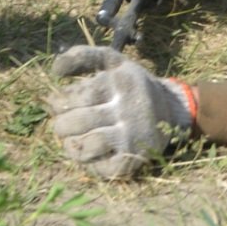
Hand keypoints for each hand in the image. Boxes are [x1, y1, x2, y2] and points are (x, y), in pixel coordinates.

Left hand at [48, 45, 195, 180]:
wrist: (171, 107)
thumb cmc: (130, 84)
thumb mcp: (114, 62)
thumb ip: (84, 56)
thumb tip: (55, 69)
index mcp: (121, 83)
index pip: (78, 96)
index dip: (59, 102)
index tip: (57, 104)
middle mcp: (128, 108)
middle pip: (77, 123)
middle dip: (61, 125)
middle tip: (63, 125)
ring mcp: (132, 135)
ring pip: (87, 147)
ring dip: (71, 146)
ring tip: (72, 141)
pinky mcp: (135, 158)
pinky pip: (103, 168)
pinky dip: (90, 164)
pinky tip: (90, 154)